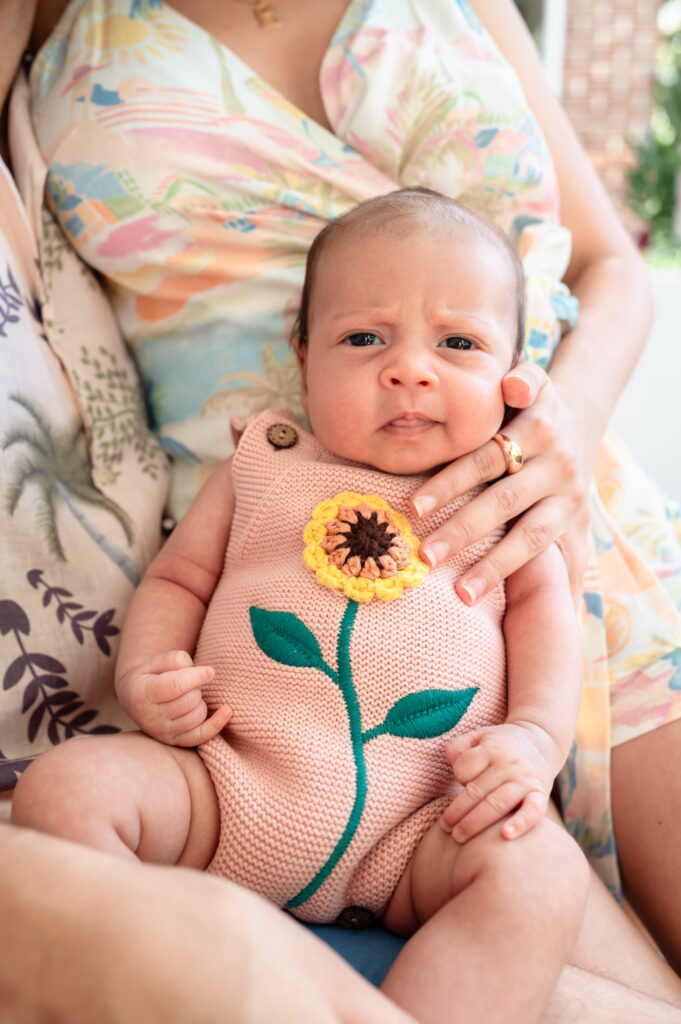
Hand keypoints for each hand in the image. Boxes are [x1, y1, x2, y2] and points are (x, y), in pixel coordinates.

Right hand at [116, 650, 231, 746]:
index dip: (197, 677)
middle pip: (188, 701)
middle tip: (190, 684)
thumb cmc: (152, 676)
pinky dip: (216, 724)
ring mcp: (162, 732)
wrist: (136, 699)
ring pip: (196, 717)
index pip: (175, 686)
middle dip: (196, 688)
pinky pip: (201, 736)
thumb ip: (175, 660)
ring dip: (200, 702)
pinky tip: (227, 711)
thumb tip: (199, 672)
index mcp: (144, 693)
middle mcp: (151, 717)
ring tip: (190, 696)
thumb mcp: (156, 661)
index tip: (211, 671)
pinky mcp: (175, 742)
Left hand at [411, 363, 590, 602]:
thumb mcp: (532, 380)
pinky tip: (501, 598)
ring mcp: (569, 496)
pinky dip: (526, 577)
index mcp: (539, 427)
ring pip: (531, 536)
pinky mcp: (575, 520)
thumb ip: (521, 378)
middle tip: (424, 556)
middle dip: (462, 531)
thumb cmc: (531, 404)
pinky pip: (549, 553)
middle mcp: (557, 464)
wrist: (580, 419)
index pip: (484, 459)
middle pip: (503, 501)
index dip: (449, 482)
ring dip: (494, 567)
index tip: (414, 507)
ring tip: (461, 594)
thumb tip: (512, 385)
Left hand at [439, 721, 559, 841]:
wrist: (540, 742)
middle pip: (477, 791)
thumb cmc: (500, 744)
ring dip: (475, 822)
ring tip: (459, 836)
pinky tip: (505, 836)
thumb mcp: (478, 736)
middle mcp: (509, 764)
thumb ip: (458, 747)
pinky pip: (533, 811)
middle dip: (457, 811)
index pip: (464, 768)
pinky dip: (520, 824)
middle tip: (444, 827)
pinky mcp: (541, 794)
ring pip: (497, 804)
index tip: (461, 782)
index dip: (458, 777)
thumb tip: (453, 763)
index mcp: (491, 749)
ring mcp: (525, 780)